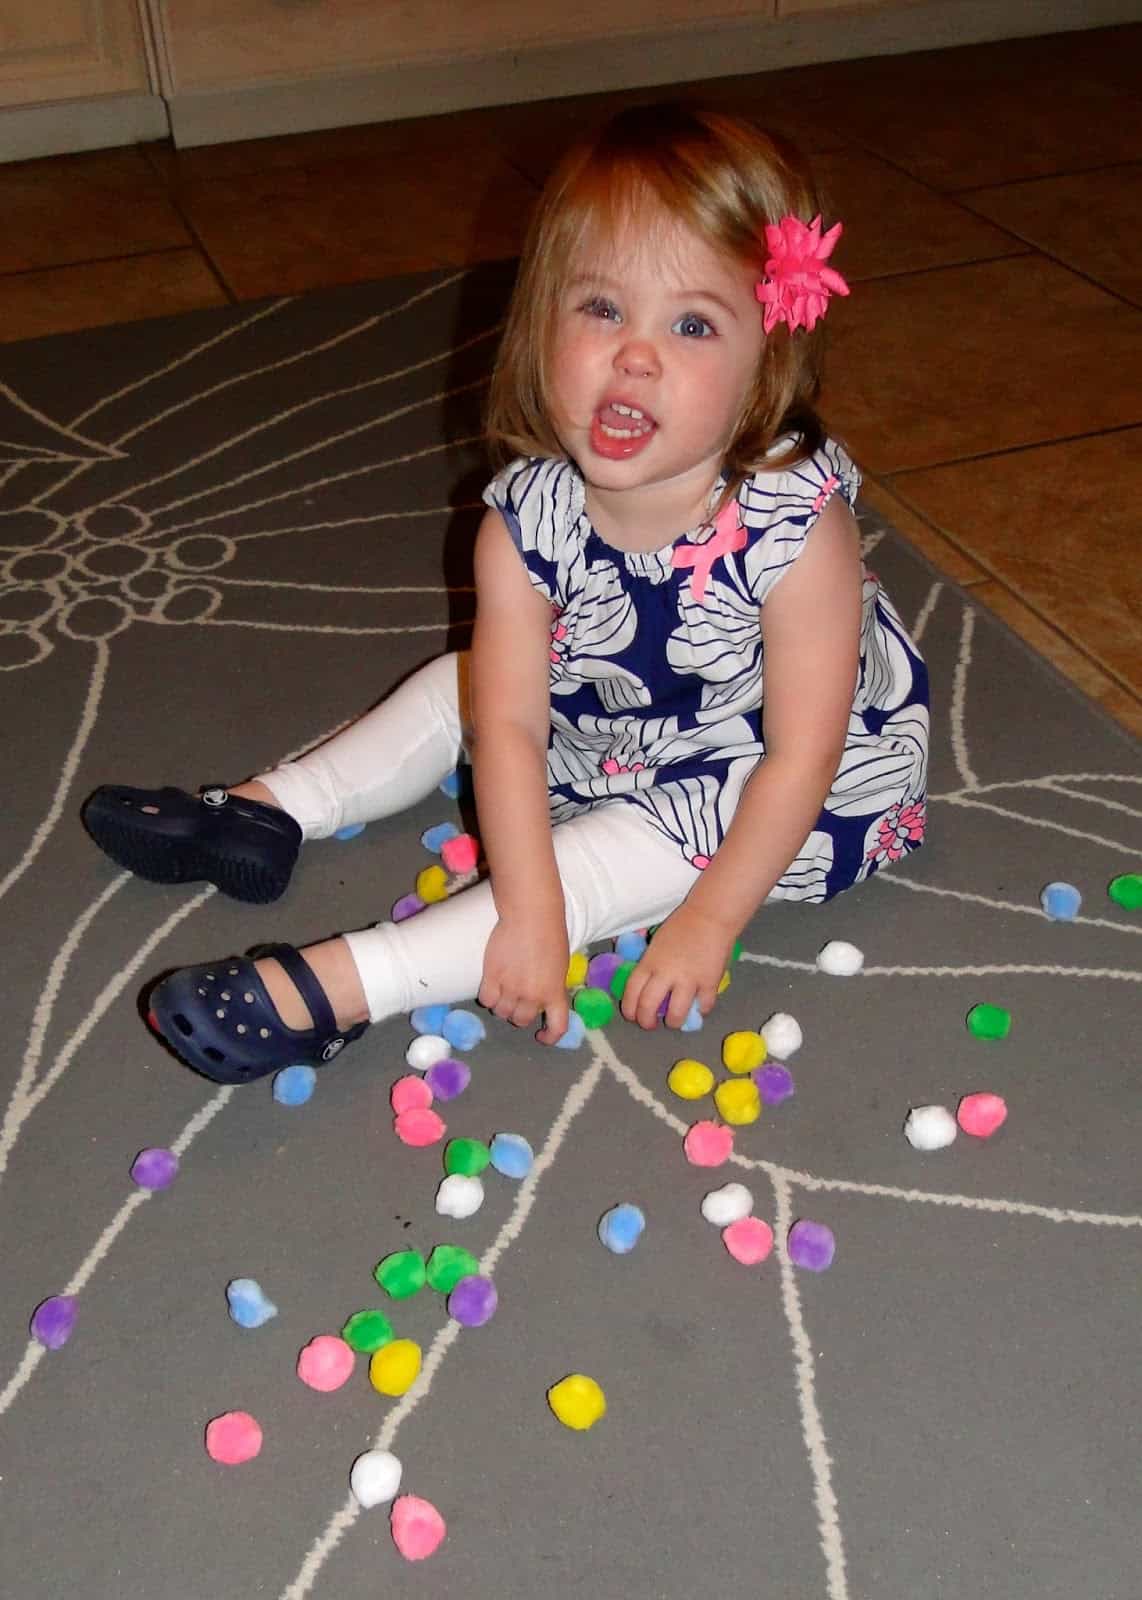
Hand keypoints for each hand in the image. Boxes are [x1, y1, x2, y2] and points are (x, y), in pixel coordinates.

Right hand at [479, 912, 569, 1045]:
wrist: (531, 914)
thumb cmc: (550, 934)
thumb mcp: (560, 965)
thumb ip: (552, 986)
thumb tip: (543, 999)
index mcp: (555, 992)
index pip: (558, 1027)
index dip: (550, 1037)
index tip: (541, 1036)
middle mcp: (533, 995)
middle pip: (520, 1020)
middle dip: (518, 1014)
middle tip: (516, 999)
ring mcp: (511, 987)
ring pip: (501, 1012)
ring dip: (502, 1005)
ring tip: (503, 988)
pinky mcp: (492, 976)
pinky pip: (486, 1000)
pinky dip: (488, 996)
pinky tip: (491, 985)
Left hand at [620, 904, 735, 1029]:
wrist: (710, 916)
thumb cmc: (682, 924)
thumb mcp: (656, 941)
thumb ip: (649, 962)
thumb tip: (641, 978)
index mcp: (649, 962)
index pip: (632, 992)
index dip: (630, 1008)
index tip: (632, 1015)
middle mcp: (666, 974)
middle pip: (648, 1007)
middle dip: (646, 1022)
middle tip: (650, 1024)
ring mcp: (688, 980)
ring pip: (676, 1014)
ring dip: (673, 1022)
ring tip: (675, 1020)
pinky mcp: (709, 983)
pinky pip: (704, 1006)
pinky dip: (701, 1010)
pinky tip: (699, 1005)